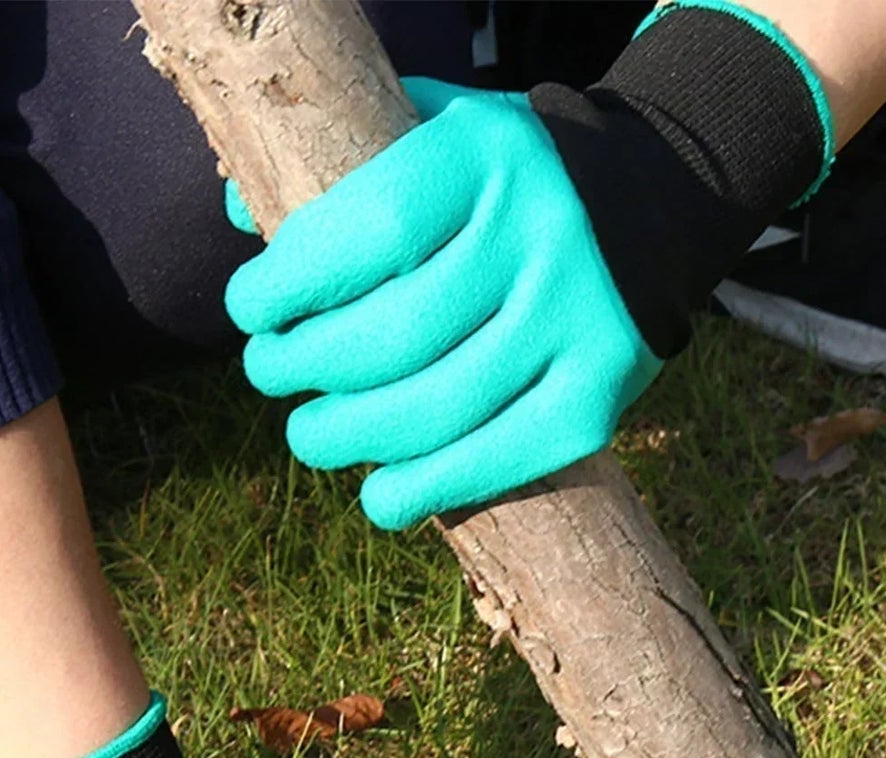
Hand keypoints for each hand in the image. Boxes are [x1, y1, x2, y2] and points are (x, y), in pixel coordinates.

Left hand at [225, 77, 661, 531]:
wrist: (648, 208)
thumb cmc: (498, 185)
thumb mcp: (432, 134)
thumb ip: (342, 166)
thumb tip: (238, 212)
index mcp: (485, 156)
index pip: (368, 233)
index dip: (291, 285)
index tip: (250, 310)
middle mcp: (538, 236)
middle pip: (390, 337)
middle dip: (303, 369)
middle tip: (270, 373)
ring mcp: (575, 322)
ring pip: (432, 412)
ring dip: (346, 438)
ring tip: (309, 434)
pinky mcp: (596, 398)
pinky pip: (492, 463)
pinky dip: (420, 492)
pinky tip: (378, 495)